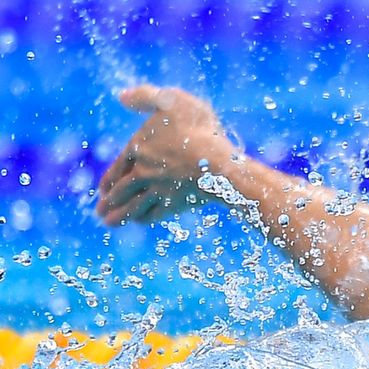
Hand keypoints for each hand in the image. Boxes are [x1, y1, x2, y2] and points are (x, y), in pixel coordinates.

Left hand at [95, 86, 235, 224]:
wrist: (219, 164)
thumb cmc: (198, 129)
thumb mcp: (171, 100)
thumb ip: (145, 97)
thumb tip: (121, 96)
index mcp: (138, 147)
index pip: (118, 167)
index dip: (109, 179)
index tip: (102, 189)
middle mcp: (143, 172)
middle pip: (121, 190)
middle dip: (109, 202)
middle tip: (100, 212)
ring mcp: (158, 190)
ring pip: (133, 206)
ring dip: (119, 216)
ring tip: (109, 223)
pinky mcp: (175, 204)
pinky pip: (154, 214)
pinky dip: (144, 218)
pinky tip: (139, 221)